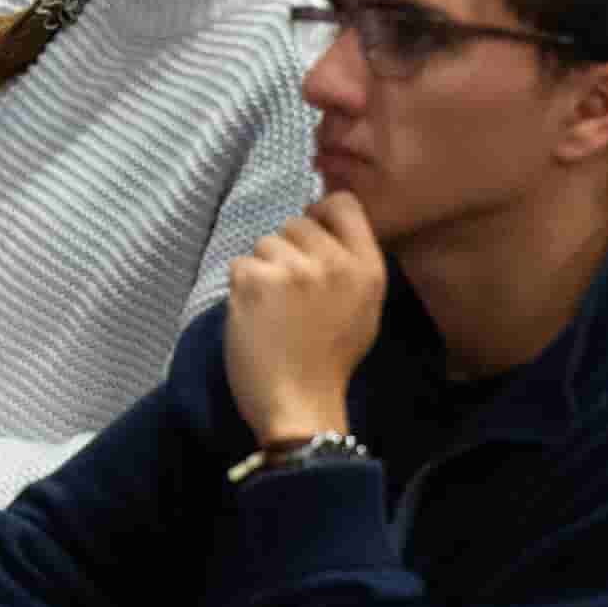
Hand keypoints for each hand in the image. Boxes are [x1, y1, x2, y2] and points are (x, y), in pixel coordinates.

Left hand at [221, 192, 385, 452]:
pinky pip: (241, 264)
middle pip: (297, 222)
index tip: (310, 235)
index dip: (321, 212)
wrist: (299, 403)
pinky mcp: (255, 280)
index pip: (343, 203)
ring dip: (263, 270)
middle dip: (288, 250)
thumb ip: (350, 264)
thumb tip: (323, 221)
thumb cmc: (329, 361)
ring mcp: (293, 268)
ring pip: (265, 242)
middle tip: (290, 293)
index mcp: (367, 267)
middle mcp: (333, 261)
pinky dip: (241, 289)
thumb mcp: (363, 308)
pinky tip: (255, 318)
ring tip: (274, 311)